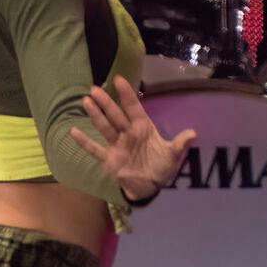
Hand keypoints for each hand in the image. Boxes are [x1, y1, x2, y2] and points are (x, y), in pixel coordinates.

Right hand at [69, 77, 195, 201]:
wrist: (149, 186)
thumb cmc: (160, 167)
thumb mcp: (172, 155)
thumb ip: (180, 143)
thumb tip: (193, 133)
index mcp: (143, 128)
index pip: (133, 108)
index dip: (126, 94)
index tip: (118, 79)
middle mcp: (128, 133)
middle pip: (115, 115)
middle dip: (105, 102)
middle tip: (94, 88)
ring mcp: (117, 145)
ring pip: (104, 127)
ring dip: (95, 115)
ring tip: (85, 101)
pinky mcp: (109, 158)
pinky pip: (95, 149)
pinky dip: (84, 141)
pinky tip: (73, 131)